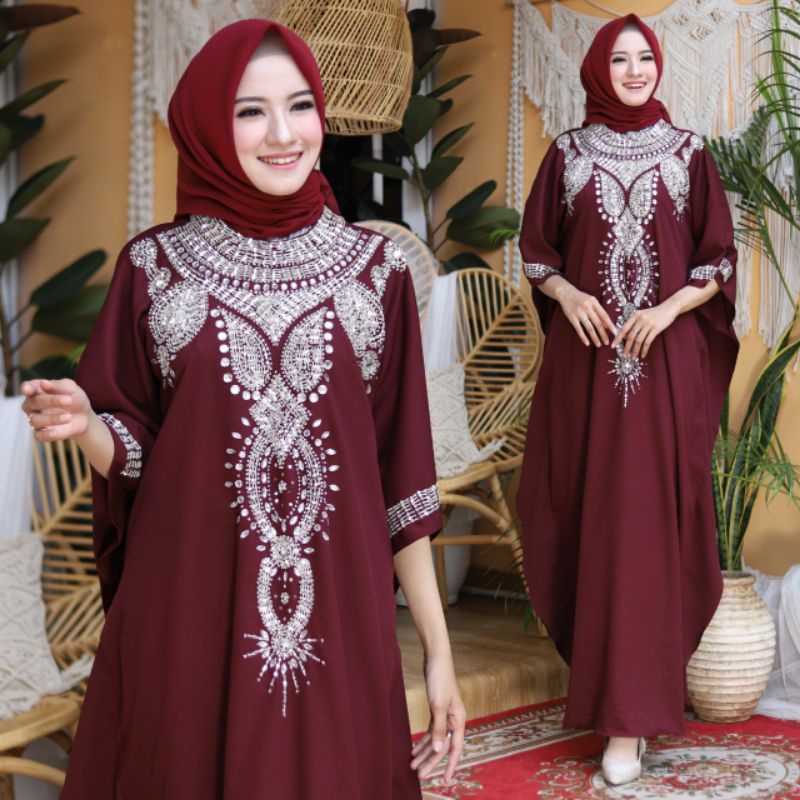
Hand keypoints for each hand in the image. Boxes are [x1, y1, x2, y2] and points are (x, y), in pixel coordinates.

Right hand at [21, 378, 91, 441]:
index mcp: (37, 390)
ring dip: (52, 418)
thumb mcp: (71, 388)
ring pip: (36, 420)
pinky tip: (55, 432)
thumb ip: (58, 386)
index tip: (28, 390)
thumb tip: (43, 383)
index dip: (27, 388)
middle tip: (68, 400)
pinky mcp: (41, 433)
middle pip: (35, 402)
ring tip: (69, 416)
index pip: (28, 387)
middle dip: (51, 401)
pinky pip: (38, 436)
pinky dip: (46, 434)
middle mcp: (32, 405)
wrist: (84, 415)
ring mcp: (35, 419)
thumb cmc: (74, 398)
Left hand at [410, 656, 465, 784]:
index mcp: (458, 720)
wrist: (436, 659)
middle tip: (419, 774)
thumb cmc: (440, 679)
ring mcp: (446, 715)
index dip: (451, 765)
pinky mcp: (437, 709)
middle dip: (431, 761)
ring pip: (435, 739)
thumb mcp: (438, 705)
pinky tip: (414, 748)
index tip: (446, 780)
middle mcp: (454, 720)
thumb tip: (438, 750)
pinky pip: (431, 730)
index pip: (455, 748)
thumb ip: (439, 729)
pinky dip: (423, 740)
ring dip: (424, 752)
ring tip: (412, 764)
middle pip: (443, 746)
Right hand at [555, 283, 615, 346]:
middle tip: (607, 342)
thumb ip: (599, 312)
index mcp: (594, 302)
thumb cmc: (581, 298)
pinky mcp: (572, 317)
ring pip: (589, 328)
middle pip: (597, 323)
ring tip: (598, 344)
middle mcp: (587, 307)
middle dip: (603, 334)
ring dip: (594, 337)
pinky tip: (587, 343)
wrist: (566, 293)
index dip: (610, 325)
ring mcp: (579, 313)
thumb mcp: (592, 301)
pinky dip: (583, 337)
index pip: (604, 315)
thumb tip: (606, 325)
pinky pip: (578, 329)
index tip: (615, 333)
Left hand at [611, 300, 678, 358]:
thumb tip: (626, 336)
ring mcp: (648, 324)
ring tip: (633, 357)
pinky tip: (643, 355)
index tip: (613, 346)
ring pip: (638, 340)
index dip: (617, 338)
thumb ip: (634, 323)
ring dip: (635, 350)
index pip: (624, 328)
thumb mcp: (642, 314)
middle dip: (626, 347)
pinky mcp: (656, 328)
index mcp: (635, 315)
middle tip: (624, 355)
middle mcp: (640, 319)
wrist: (669, 307)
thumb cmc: (654, 313)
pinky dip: (644, 350)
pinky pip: (648, 342)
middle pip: (630, 336)